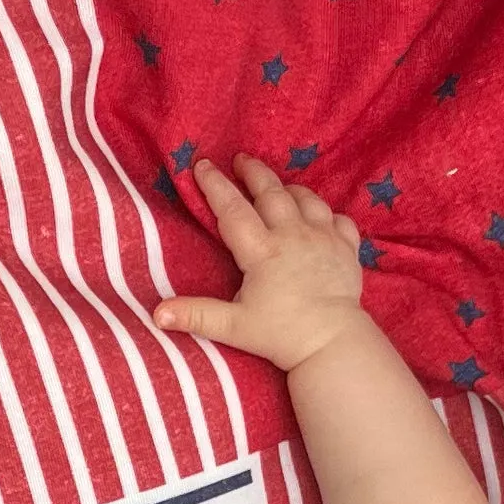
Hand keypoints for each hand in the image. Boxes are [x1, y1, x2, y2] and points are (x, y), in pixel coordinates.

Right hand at [154, 152, 373, 371]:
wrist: (333, 344)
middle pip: (271, 192)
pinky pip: (339, 219)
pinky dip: (327, 214)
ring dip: (289, 189)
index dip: (215, 185)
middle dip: (254, 173)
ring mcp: (324, 239)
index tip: (203, 164)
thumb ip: (196, 315)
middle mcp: (293, 235)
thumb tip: (157, 314)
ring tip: (277, 187)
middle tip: (241, 160)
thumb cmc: (281, 336)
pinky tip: (319, 218)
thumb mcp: (234, 327)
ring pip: (306, 199)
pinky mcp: (347, 249)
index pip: (233, 209)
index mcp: (262, 250)